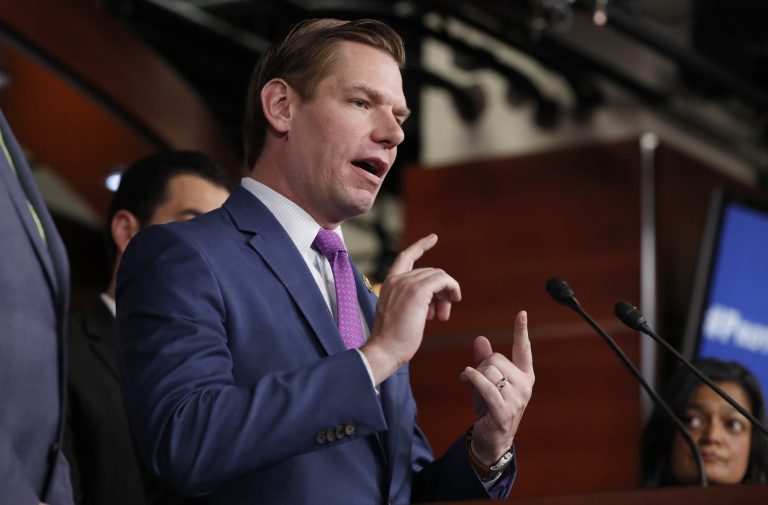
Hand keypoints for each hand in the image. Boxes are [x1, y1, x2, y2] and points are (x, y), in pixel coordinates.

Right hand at [361, 234, 460, 383]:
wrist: (385, 350)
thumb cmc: (393, 339)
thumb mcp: (400, 314)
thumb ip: (412, 302)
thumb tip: (433, 302)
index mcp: (389, 284)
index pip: (405, 257)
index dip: (420, 246)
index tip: (433, 238)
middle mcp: (396, 280)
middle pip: (429, 272)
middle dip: (441, 291)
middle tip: (442, 313)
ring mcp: (406, 284)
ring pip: (438, 276)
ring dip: (446, 295)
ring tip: (442, 315)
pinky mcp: (417, 291)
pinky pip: (442, 280)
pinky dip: (451, 289)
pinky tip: (452, 302)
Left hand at [461, 310, 533, 464]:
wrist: (492, 439)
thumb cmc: (490, 407)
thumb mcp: (488, 381)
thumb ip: (485, 360)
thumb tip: (480, 338)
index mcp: (525, 375)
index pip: (523, 349)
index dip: (521, 331)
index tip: (522, 313)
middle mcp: (525, 385)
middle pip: (496, 359)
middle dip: (481, 365)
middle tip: (475, 378)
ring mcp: (517, 399)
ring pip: (489, 370)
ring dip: (474, 375)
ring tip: (470, 382)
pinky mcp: (504, 410)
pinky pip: (485, 385)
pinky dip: (472, 378)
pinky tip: (465, 378)